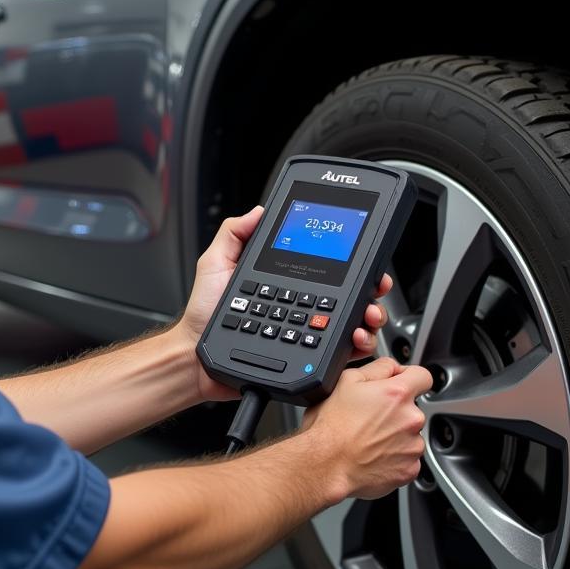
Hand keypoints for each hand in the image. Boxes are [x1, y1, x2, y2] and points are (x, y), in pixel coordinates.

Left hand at [177, 206, 393, 402]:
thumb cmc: (202, 313)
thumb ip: (234, 234)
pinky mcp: (304, 358)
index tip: (363, 255)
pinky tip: (354, 339)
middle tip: (374, 287)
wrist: (196, 355)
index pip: (323, 266)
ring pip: (350, 322)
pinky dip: (355, 346)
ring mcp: (303, 332)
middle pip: (347, 293)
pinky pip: (338, 353)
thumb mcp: (214, 263)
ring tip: (366, 315)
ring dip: (368, 317)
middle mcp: (298, 304)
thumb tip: (259, 210)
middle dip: (370, 288)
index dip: (348, 259)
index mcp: (284, 281)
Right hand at [304, 357, 432, 499]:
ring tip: (367, 438)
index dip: (409, 377)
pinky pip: (407, 457)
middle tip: (367, 416)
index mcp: (397, 394)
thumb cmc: (330, 427)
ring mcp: (412, 446)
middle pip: (412, 407)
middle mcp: (410, 419)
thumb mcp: (345, 381)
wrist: (325, 465)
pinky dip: (394, 456)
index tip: (398, 384)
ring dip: (394, 433)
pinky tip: (372, 453)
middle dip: (394, 409)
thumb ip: (377, 368)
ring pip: (409, 433)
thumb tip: (392, 367)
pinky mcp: (409, 469)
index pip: (422, 376)